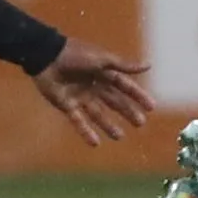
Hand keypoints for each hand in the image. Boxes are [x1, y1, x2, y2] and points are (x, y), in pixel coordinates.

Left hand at [32, 38, 154, 145]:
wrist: (46, 56)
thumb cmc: (75, 54)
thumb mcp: (102, 59)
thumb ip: (123, 66)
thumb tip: (148, 66)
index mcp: (102, 73)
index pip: (125, 86)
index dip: (138, 96)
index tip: (151, 107)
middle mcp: (93, 86)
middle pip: (114, 101)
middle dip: (127, 112)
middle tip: (140, 124)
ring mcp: (79, 96)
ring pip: (97, 114)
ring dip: (108, 125)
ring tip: (120, 137)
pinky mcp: (66, 105)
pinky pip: (78, 121)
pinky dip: (86, 132)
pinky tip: (96, 143)